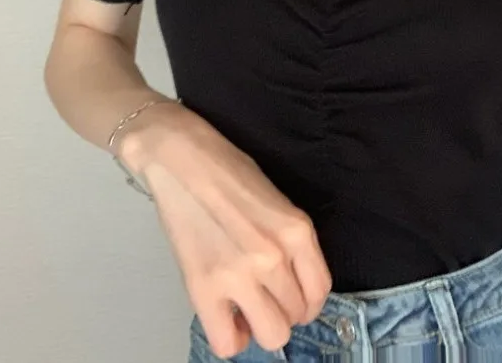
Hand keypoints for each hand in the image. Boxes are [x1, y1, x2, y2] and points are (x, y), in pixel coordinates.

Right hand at [118, 102, 332, 357]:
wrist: (180, 158)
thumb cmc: (228, 169)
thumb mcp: (277, 200)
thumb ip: (290, 241)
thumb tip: (292, 282)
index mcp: (297, 230)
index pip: (321, 289)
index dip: (308, 300)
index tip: (293, 296)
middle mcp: (275, 256)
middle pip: (297, 316)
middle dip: (284, 310)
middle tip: (265, 295)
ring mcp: (240, 274)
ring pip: (272, 336)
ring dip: (261, 324)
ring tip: (246, 306)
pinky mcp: (203, 287)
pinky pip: (227, 343)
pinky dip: (231, 337)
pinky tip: (226, 314)